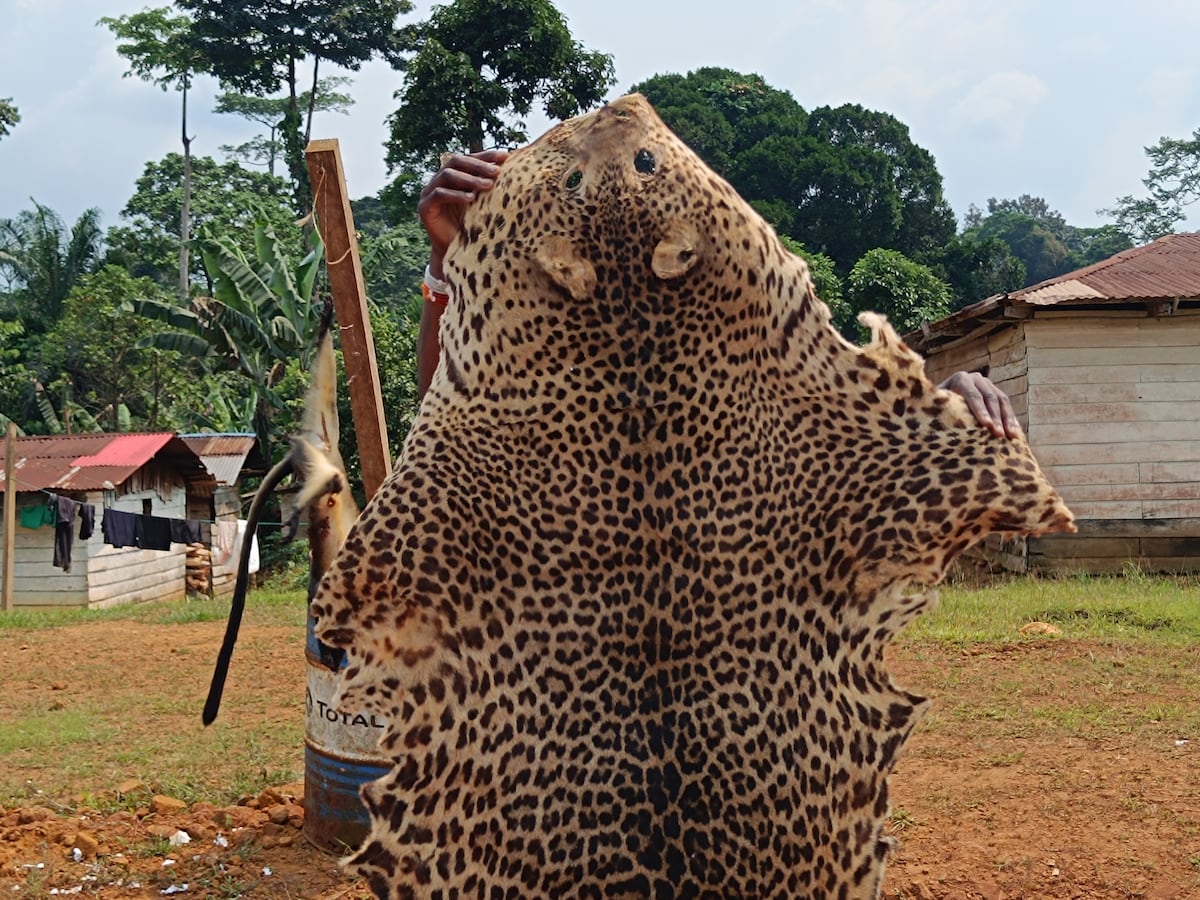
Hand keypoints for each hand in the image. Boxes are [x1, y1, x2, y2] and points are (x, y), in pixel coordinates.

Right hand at [419, 149, 509, 277]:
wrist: (455, 251)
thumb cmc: (472, 226)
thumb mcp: (483, 202)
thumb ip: (489, 185)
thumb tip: (513, 168)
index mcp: (452, 175)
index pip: (469, 158)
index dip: (486, 155)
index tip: (505, 156)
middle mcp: (438, 180)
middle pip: (456, 161)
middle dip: (478, 165)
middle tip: (496, 172)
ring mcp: (428, 192)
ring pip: (447, 175)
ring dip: (469, 179)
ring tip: (487, 185)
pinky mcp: (424, 207)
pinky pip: (439, 195)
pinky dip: (456, 194)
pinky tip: (471, 198)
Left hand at [939, 371, 1020, 438]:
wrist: (942, 400)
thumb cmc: (935, 407)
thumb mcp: (934, 405)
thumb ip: (937, 406)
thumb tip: (931, 419)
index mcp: (960, 379)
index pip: (972, 394)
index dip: (980, 410)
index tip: (986, 425)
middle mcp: (976, 378)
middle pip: (990, 397)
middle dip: (996, 417)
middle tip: (999, 434)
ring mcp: (988, 384)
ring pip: (1002, 401)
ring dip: (1007, 419)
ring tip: (1011, 436)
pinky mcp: (996, 393)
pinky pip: (1006, 405)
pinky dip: (1011, 419)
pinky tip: (1014, 432)